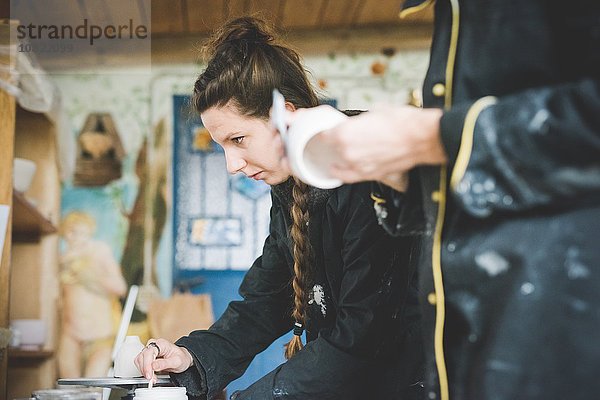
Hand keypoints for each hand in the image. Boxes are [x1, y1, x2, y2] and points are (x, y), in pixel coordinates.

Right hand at [134, 338, 193, 382]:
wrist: (183, 359)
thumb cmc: (181, 358)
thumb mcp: (177, 361)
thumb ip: (165, 363)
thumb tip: (153, 366)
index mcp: (161, 344)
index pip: (149, 353)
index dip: (147, 365)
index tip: (149, 375)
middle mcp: (153, 345)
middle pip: (142, 356)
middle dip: (146, 370)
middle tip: (152, 379)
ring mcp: (149, 350)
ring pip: (139, 360)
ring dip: (144, 371)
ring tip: (153, 378)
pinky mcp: (146, 357)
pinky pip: (140, 364)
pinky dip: (144, 371)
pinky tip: (150, 375)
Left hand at [318, 105, 445, 182]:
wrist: (421, 138)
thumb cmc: (402, 122)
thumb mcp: (374, 112)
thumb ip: (358, 121)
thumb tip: (355, 123)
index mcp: (344, 132)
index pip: (323, 134)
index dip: (324, 131)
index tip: (325, 130)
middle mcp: (347, 151)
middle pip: (330, 149)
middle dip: (333, 143)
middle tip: (338, 138)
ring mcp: (357, 166)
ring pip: (338, 163)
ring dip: (338, 157)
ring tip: (340, 152)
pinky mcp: (369, 175)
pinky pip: (348, 177)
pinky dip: (342, 172)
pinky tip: (339, 169)